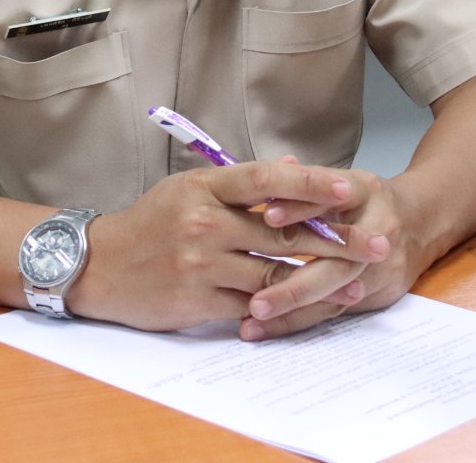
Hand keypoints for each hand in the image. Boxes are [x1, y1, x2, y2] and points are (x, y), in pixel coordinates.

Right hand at [67, 158, 389, 332]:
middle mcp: (203, 222)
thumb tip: (294, 165)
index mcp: (204, 188)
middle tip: (377, 244)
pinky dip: (284, 308)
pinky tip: (311, 309)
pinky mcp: (197, 301)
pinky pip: (251, 305)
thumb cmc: (150, 224)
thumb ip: (242, 183)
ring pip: (274, 274)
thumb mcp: (189, 189)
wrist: (98, 267)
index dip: (311, 185)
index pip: (266, 180)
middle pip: (283, 233)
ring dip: (320, 281)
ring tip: (357, 284)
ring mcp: (201, 263)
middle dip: (337, 240)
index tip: (350, 191)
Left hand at [240, 164, 426, 340]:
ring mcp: (383, 268)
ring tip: (253, 322)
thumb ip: (309, 179)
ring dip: (293, 312)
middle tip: (257, 302)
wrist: (422, 222)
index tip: (268, 217)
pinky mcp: (379, 294)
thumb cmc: (367, 200)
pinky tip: (267, 329)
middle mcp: (379, 231)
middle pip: (339, 265)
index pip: (332, 199)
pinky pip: (336, 311)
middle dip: (296, 286)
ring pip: (336, 296)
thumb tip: (278, 167)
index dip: (301, 208)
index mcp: (365, 191)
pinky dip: (300, 320)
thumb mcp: (343, 180)